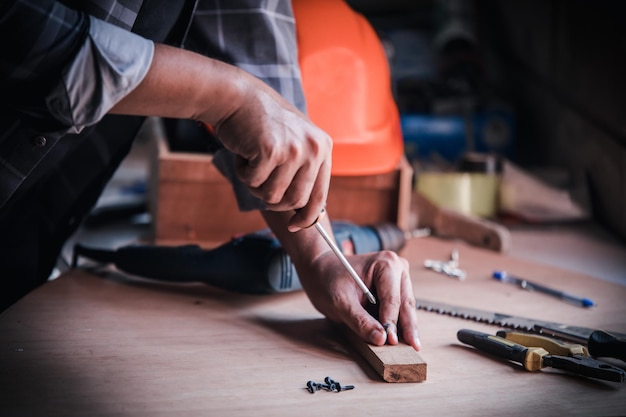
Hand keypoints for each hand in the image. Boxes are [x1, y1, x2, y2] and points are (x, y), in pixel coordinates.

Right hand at [109, 44, 331, 229]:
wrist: (237, 97)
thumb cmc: (262, 123)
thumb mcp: (294, 141)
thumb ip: (303, 170)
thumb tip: (305, 211)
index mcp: (323, 147)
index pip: (320, 195)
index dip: (306, 216)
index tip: (295, 225)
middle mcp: (313, 148)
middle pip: (295, 200)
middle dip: (274, 200)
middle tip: (259, 185)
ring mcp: (293, 149)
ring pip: (271, 195)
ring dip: (255, 185)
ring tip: (252, 161)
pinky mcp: (271, 151)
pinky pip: (253, 182)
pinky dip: (243, 173)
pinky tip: (243, 152)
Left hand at [300, 250, 420, 350]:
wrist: (321, 271)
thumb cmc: (328, 279)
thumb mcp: (340, 302)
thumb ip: (360, 321)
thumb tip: (381, 338)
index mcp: (386, 264)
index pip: (393, 299)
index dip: (392, 322)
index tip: (391, 341)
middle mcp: (397, 268)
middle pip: (405, 304)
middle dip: (407, 327)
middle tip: (412, 348)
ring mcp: (398, 278)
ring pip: (406, 308)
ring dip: (405, 327)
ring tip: (409, 347)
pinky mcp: (395, 288)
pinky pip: (400, 309)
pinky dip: (399, 323)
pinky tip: (400, 339)